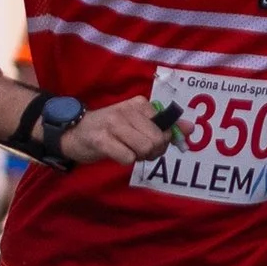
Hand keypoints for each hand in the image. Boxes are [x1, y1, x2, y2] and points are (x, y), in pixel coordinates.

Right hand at [59, 95, 173, 168]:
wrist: (75, 133)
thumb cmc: (111, 129)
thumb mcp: (138, 123)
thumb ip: (165, 126)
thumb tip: (191, 129)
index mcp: (139, 104)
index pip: (166, 128)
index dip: (162, 142)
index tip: (149, 142)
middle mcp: (127, 110)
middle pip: (157, 141)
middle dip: (152, 153)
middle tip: (137, 150)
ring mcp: (113, 123)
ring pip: (145, 149)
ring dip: (138, 157)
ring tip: (126, 151)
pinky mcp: (101, 139)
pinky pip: (128, 157)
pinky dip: (125, 161)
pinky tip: (115, 154)